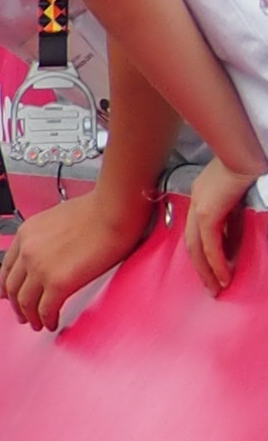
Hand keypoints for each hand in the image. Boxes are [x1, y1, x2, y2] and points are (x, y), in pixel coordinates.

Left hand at [0, 180, 150, 329]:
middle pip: (13, 286)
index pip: (7, 266)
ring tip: (36, 324)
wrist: (113, 210)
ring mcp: (40, 268)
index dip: (5, 284)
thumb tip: (52, 252)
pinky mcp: (58, 283)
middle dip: (15, 304)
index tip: (4, 294)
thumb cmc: (97, 210)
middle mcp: (27, 251)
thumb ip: (46, 237)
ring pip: (26, 301)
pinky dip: (46, 319)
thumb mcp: (57, 219)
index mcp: (25, 234)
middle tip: (20, 314)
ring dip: (30, 316)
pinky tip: (51, 323)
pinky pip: (46, 308)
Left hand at [194, 159, 254, 298]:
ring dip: (207, 270)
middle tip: (212, 286)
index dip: (203, 252)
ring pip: (197, 248)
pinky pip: (209, 244)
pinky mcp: (208, 213)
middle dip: (202, 268)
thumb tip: (234, 239)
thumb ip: (234, 215)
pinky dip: (215, 262)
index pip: (198, 231)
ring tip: (217, 287)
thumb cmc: (247, 169)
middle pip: (192, 244)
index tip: (212, 268)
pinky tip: (222, 275)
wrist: (245, 153)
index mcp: (202, 197)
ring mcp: (200, 208)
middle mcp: (196, 203)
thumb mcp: (239, 195)